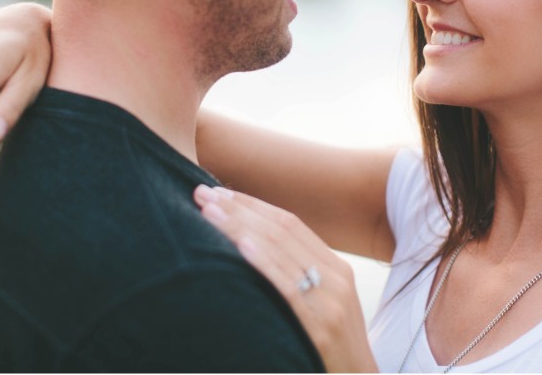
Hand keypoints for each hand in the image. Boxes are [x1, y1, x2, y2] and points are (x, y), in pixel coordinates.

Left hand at [194, 185, 378, 372]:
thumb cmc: (332, 350)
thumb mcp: (325, 305)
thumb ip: (300, 276)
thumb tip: (254, 248)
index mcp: (337, 268)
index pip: (290, 223)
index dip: (253, 204)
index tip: (221, 191)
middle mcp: (336, 278)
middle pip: (282, 231)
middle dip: (239, 209)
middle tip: (204, 192)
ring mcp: (331, 302)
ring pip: (280, 252)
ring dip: (239, 227)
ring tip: (209, 211)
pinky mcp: (321, 328)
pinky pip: (288, 287)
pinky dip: (263, 263)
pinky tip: (241, 245)